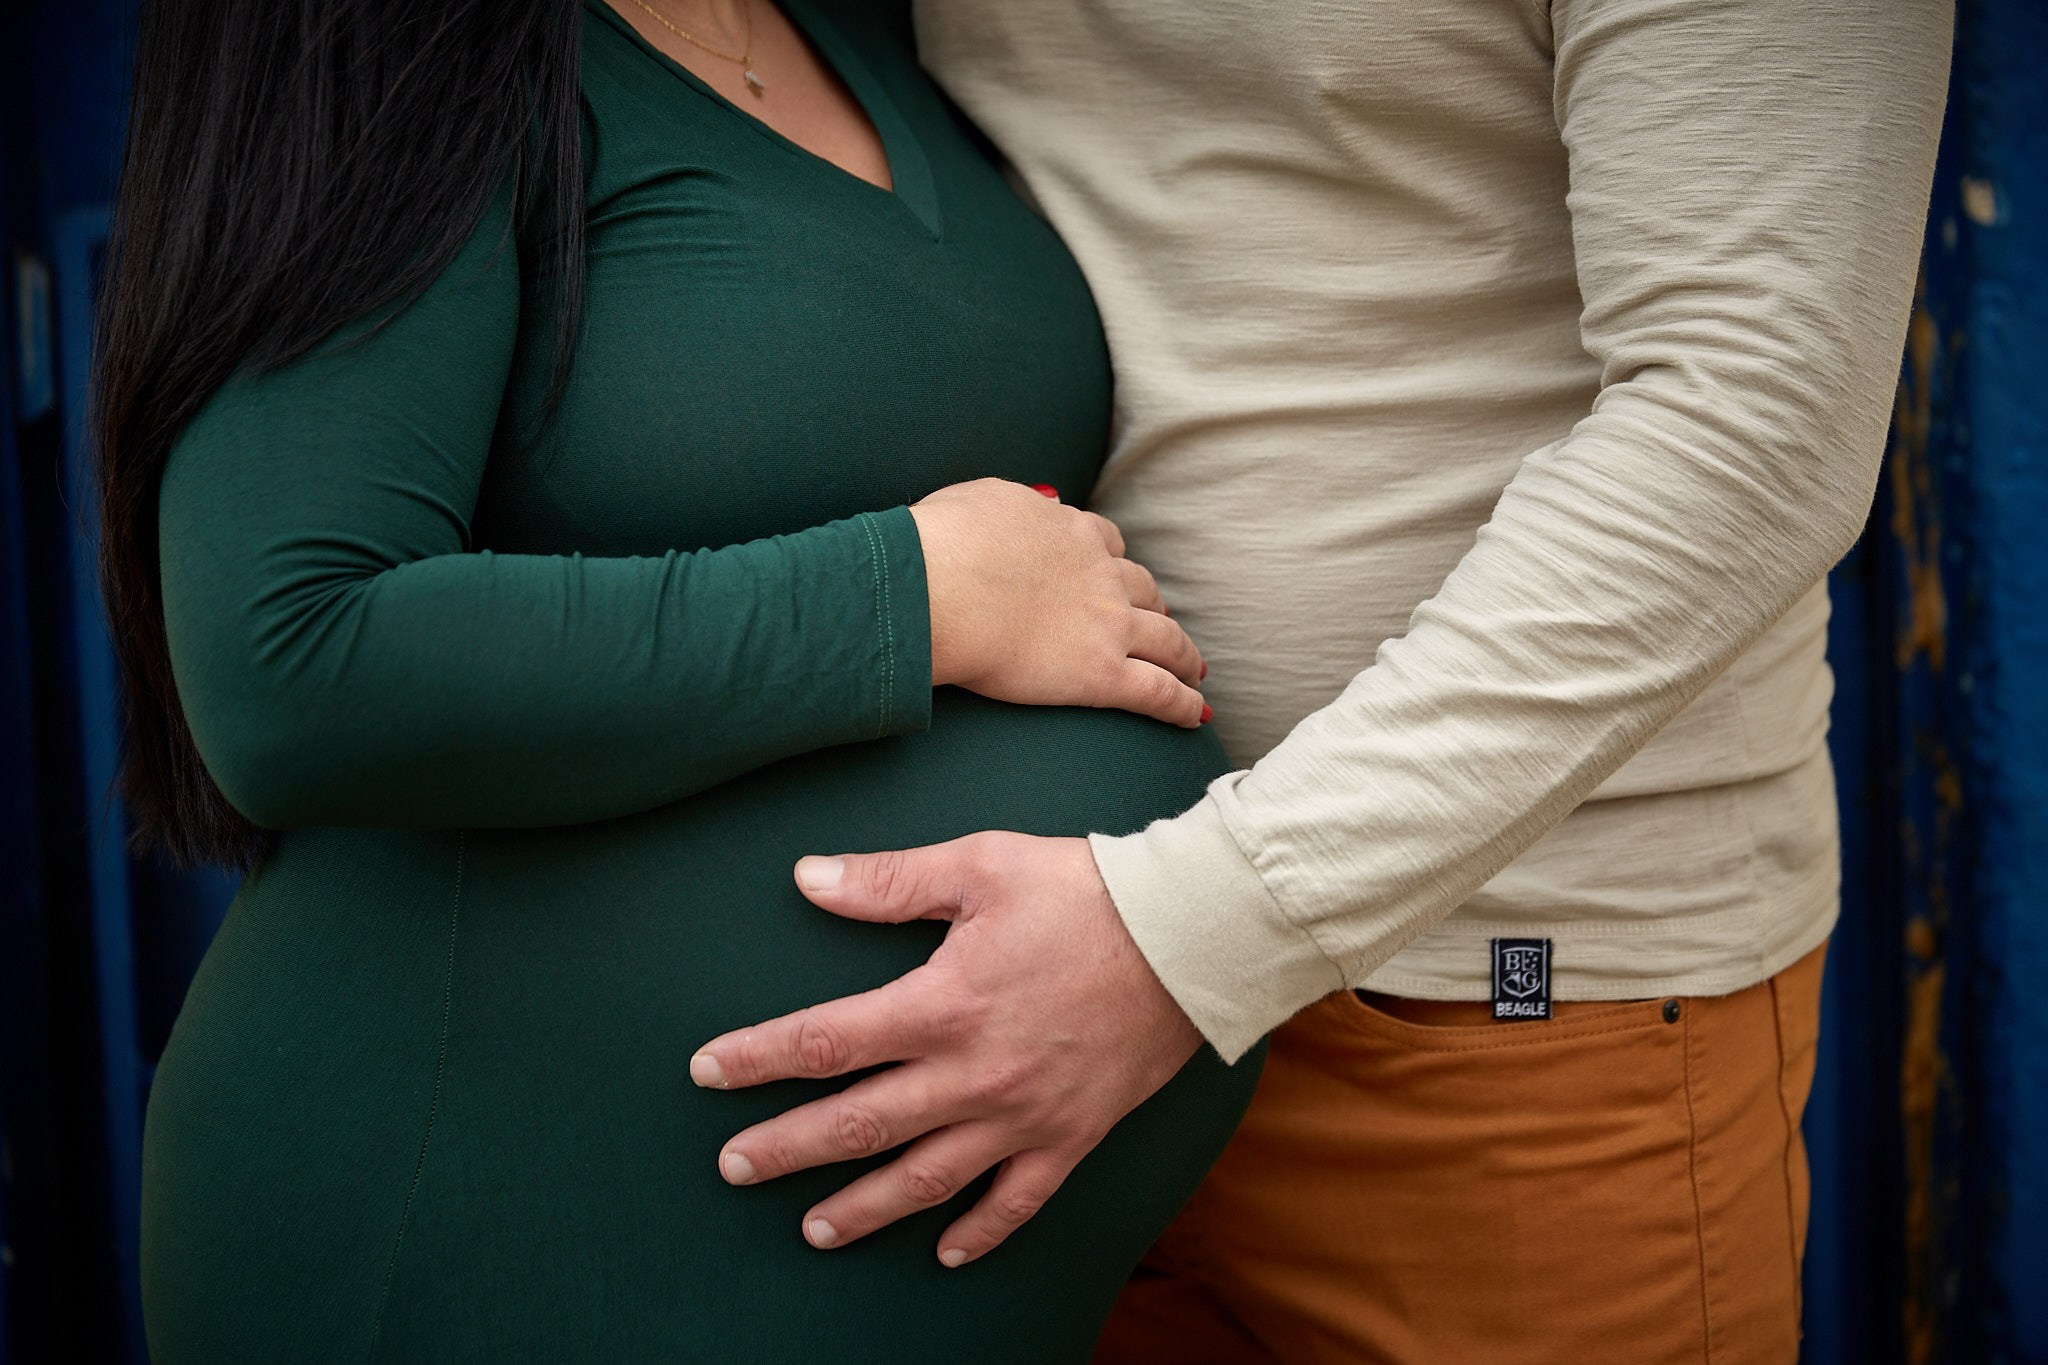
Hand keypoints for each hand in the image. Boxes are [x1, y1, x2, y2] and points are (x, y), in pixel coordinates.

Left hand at [689, 833, 1202, 1264]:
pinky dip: (980, 1233)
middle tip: (732, 1168)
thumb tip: (808, 879)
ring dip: (863, 1207)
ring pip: (926, 1179)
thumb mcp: (982, 865)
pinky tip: (945, 1253)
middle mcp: (972, 1075)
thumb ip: (890, 881)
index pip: (826, 1040)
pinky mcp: (1071, 1136)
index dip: (758, 1058)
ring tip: (812, 1228)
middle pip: (857, 1125)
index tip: (707, 1071)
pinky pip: (1017, 1202)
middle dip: (786, 1150)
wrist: (1191, 935)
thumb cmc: (1085, 891)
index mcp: (942, 1004)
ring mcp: (1022, 1117)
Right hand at [910, 479, 1207, 726]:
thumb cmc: (941, 543)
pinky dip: (1183, 703)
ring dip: (1183, 655)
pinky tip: (1197, 715)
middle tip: (1162, 621)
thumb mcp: (981, 499)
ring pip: (1166, 639)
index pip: (1106, 542)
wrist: (940, 587)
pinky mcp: (1102, 674)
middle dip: (1155, 605)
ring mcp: (1108, 624)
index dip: (1114, 561)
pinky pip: (1158, 691)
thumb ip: (1012, 503)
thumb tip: (1028, 506)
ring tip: (1192, 670)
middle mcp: (1100, 574)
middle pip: (1143, 589)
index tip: (1115, 573)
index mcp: (1070, 531)